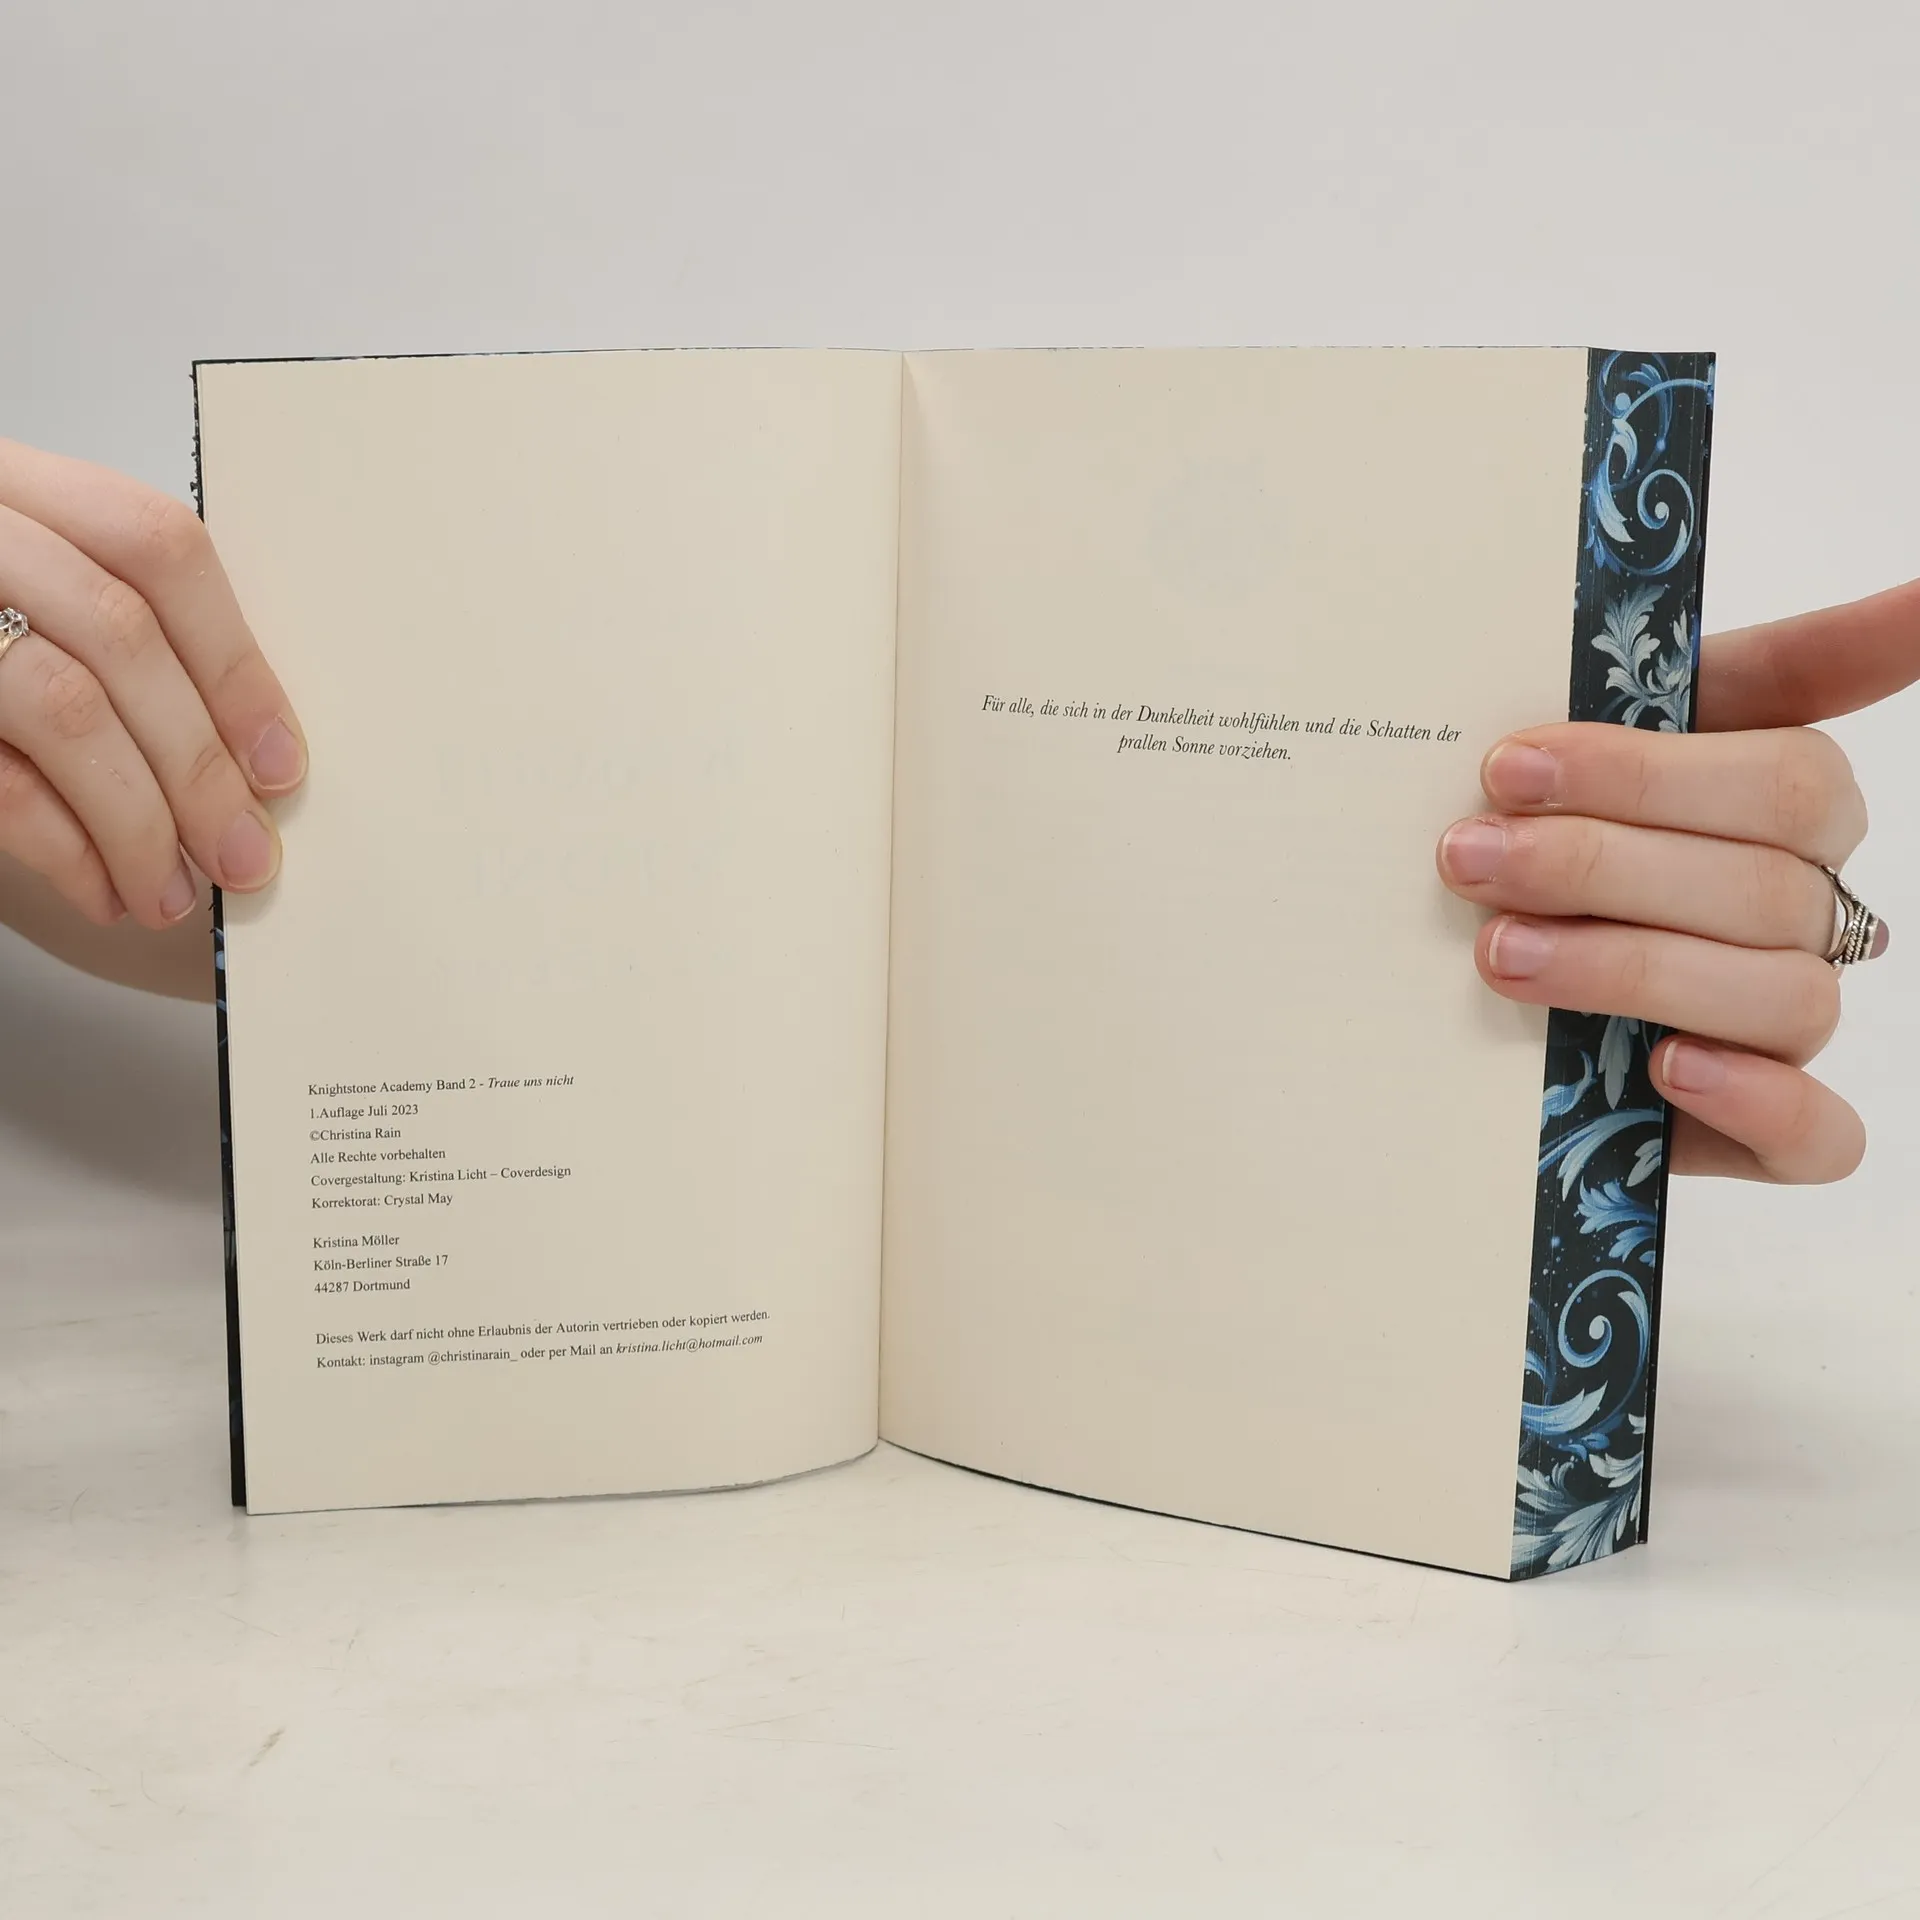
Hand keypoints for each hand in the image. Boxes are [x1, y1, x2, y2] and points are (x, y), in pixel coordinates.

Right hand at [0, 438, 304, 929]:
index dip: (234, 663)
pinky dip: (64, 847)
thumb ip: (117, 637)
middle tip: (245, 852)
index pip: (157, 546)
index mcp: (16, 485)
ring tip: (172, 890)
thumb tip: (246, 756)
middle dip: (199, 764)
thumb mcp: (30, 591)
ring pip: (64, 707)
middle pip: (121, 636)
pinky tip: (104, 888)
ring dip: (139, 821)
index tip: (281, 763)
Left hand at [1438, 579, 1919, 1184]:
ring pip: (1783, 993)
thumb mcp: (1577, 735)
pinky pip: (1820, 1135)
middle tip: (1463, 856)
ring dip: (1628, 968)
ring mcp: (1784, 1015)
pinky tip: (1664, 1069)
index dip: (1642, 771)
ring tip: (1499, 953)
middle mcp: (1803, 903)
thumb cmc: (1531, 830)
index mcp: (1779, 797)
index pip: (1783, 774)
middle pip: (1764, 880)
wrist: (1456, 959)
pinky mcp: (1764, 1124)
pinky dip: (1754, 1101)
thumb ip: (1698, 666)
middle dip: (1595, 864)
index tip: (1512, 761)